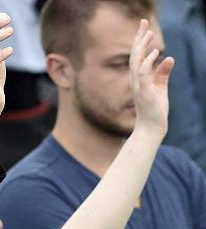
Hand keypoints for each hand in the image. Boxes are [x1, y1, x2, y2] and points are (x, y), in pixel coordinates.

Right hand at [130, 19, 173, 136]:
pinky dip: (147, 63)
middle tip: (143, 22)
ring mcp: (138, 87)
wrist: (151, 129)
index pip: (138, 57)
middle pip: (135, 56)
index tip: (145, 28)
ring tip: (149, 34)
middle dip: (139, 39)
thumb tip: (168, 58)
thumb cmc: (154, 111)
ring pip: (136, 63)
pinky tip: (155, 53)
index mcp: (139, 79)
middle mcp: (135, 81)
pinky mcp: (144, 93)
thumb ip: (163, 74)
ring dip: (142, 48)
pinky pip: (143, 75)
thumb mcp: (161, 88)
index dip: (141, 42)